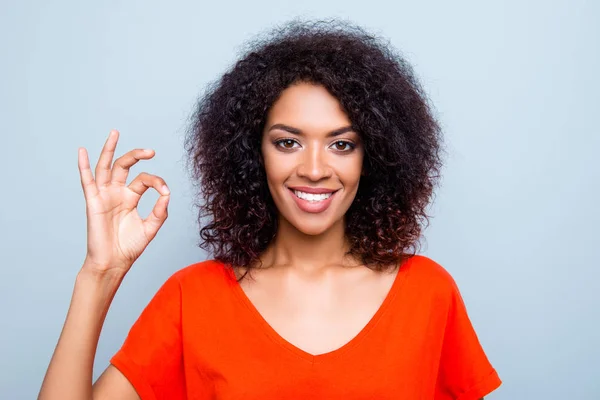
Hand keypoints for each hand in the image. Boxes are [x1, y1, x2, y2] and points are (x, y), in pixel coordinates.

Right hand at [78, 130, 169, 276]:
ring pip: (106, 167)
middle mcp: (117, 192)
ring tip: (115, 133)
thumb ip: (160, 212)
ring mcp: (104, 195)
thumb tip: (167, 194)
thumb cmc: (130, 247)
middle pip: (124, 166)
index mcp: (131, 197)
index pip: (144, 180)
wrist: (114, 262)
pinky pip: (87, 181)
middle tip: (150, 151)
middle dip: (136, 155)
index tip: (165, 193)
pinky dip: (83, 166)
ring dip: (109, 149)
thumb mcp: (151, 228)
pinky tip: (82, 151)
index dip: (157, 182)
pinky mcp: (93, 202)